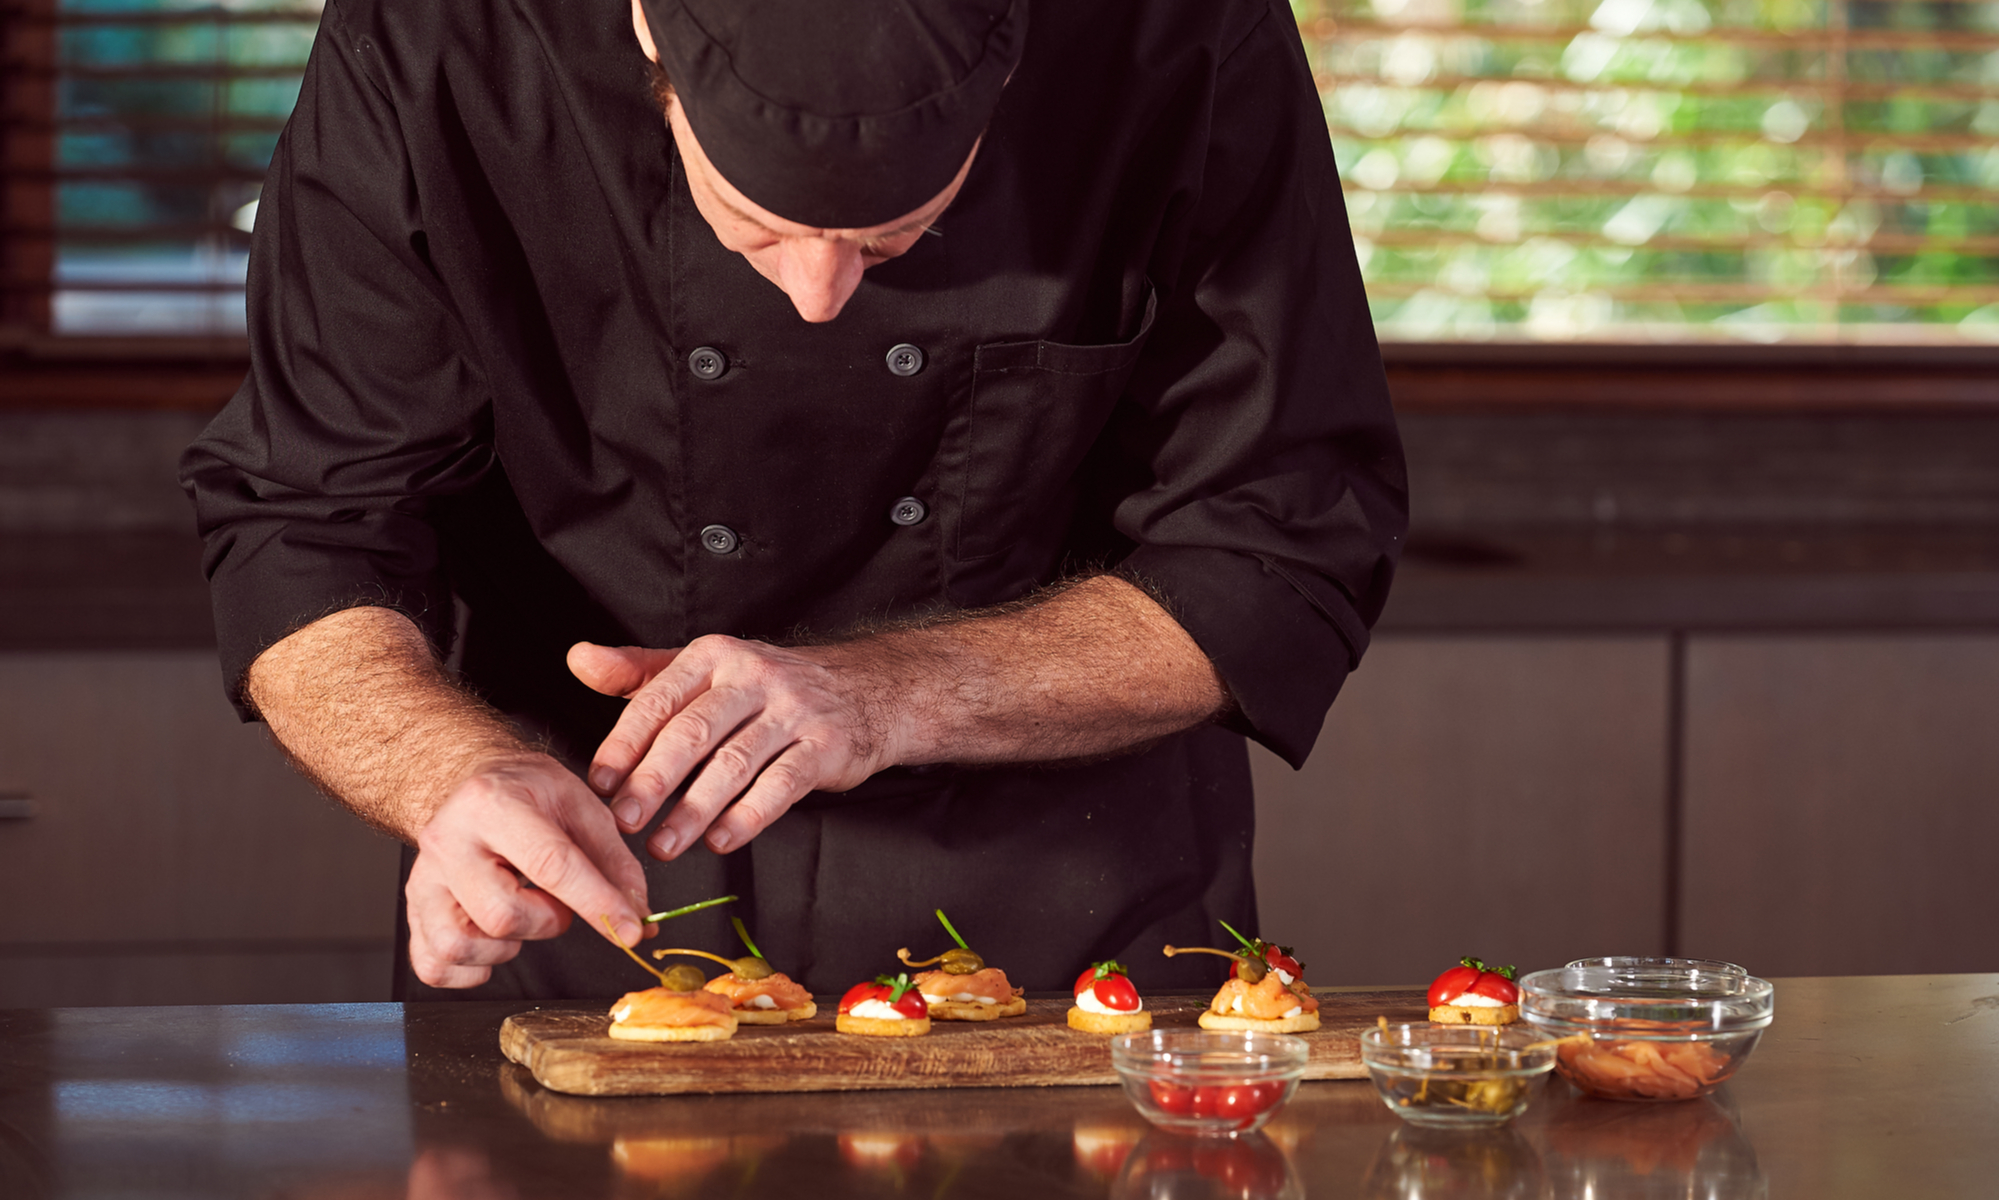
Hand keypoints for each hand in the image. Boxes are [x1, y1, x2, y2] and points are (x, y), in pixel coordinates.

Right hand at [405, 752, 650, 987]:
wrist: (471, 785)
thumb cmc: (527, 794)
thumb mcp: (580, 805)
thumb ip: (614, 860)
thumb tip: (638, 915)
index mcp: (494, 804)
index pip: (550, 864)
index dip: (596, 903)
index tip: (630, 930)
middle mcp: (448, 841)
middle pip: (502, 915)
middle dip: (548, 922)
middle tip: (556, 901)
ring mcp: (423, 879)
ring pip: (461, 945)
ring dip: (507, 946)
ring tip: (522, 914)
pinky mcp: (413, 911)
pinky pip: (435, 965)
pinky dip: (470, 970)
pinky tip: (492, 940)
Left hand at [567, 635, 902, 860]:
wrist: (867, 688)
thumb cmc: (771, 687)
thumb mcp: (707, 668)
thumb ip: (642, 671)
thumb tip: (579, 659)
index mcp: (715, 656)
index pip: (659, 700)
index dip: (624, 745)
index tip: (599, 784)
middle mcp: (754, 676)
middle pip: (693, 732)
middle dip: (653, 781)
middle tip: (624, 821)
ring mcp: (794, 710)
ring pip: (734, 763)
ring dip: (694, 810)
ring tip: (663, 846)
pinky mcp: (826, 745)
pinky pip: (781, 785)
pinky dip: (748, 817)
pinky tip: (720, 840)